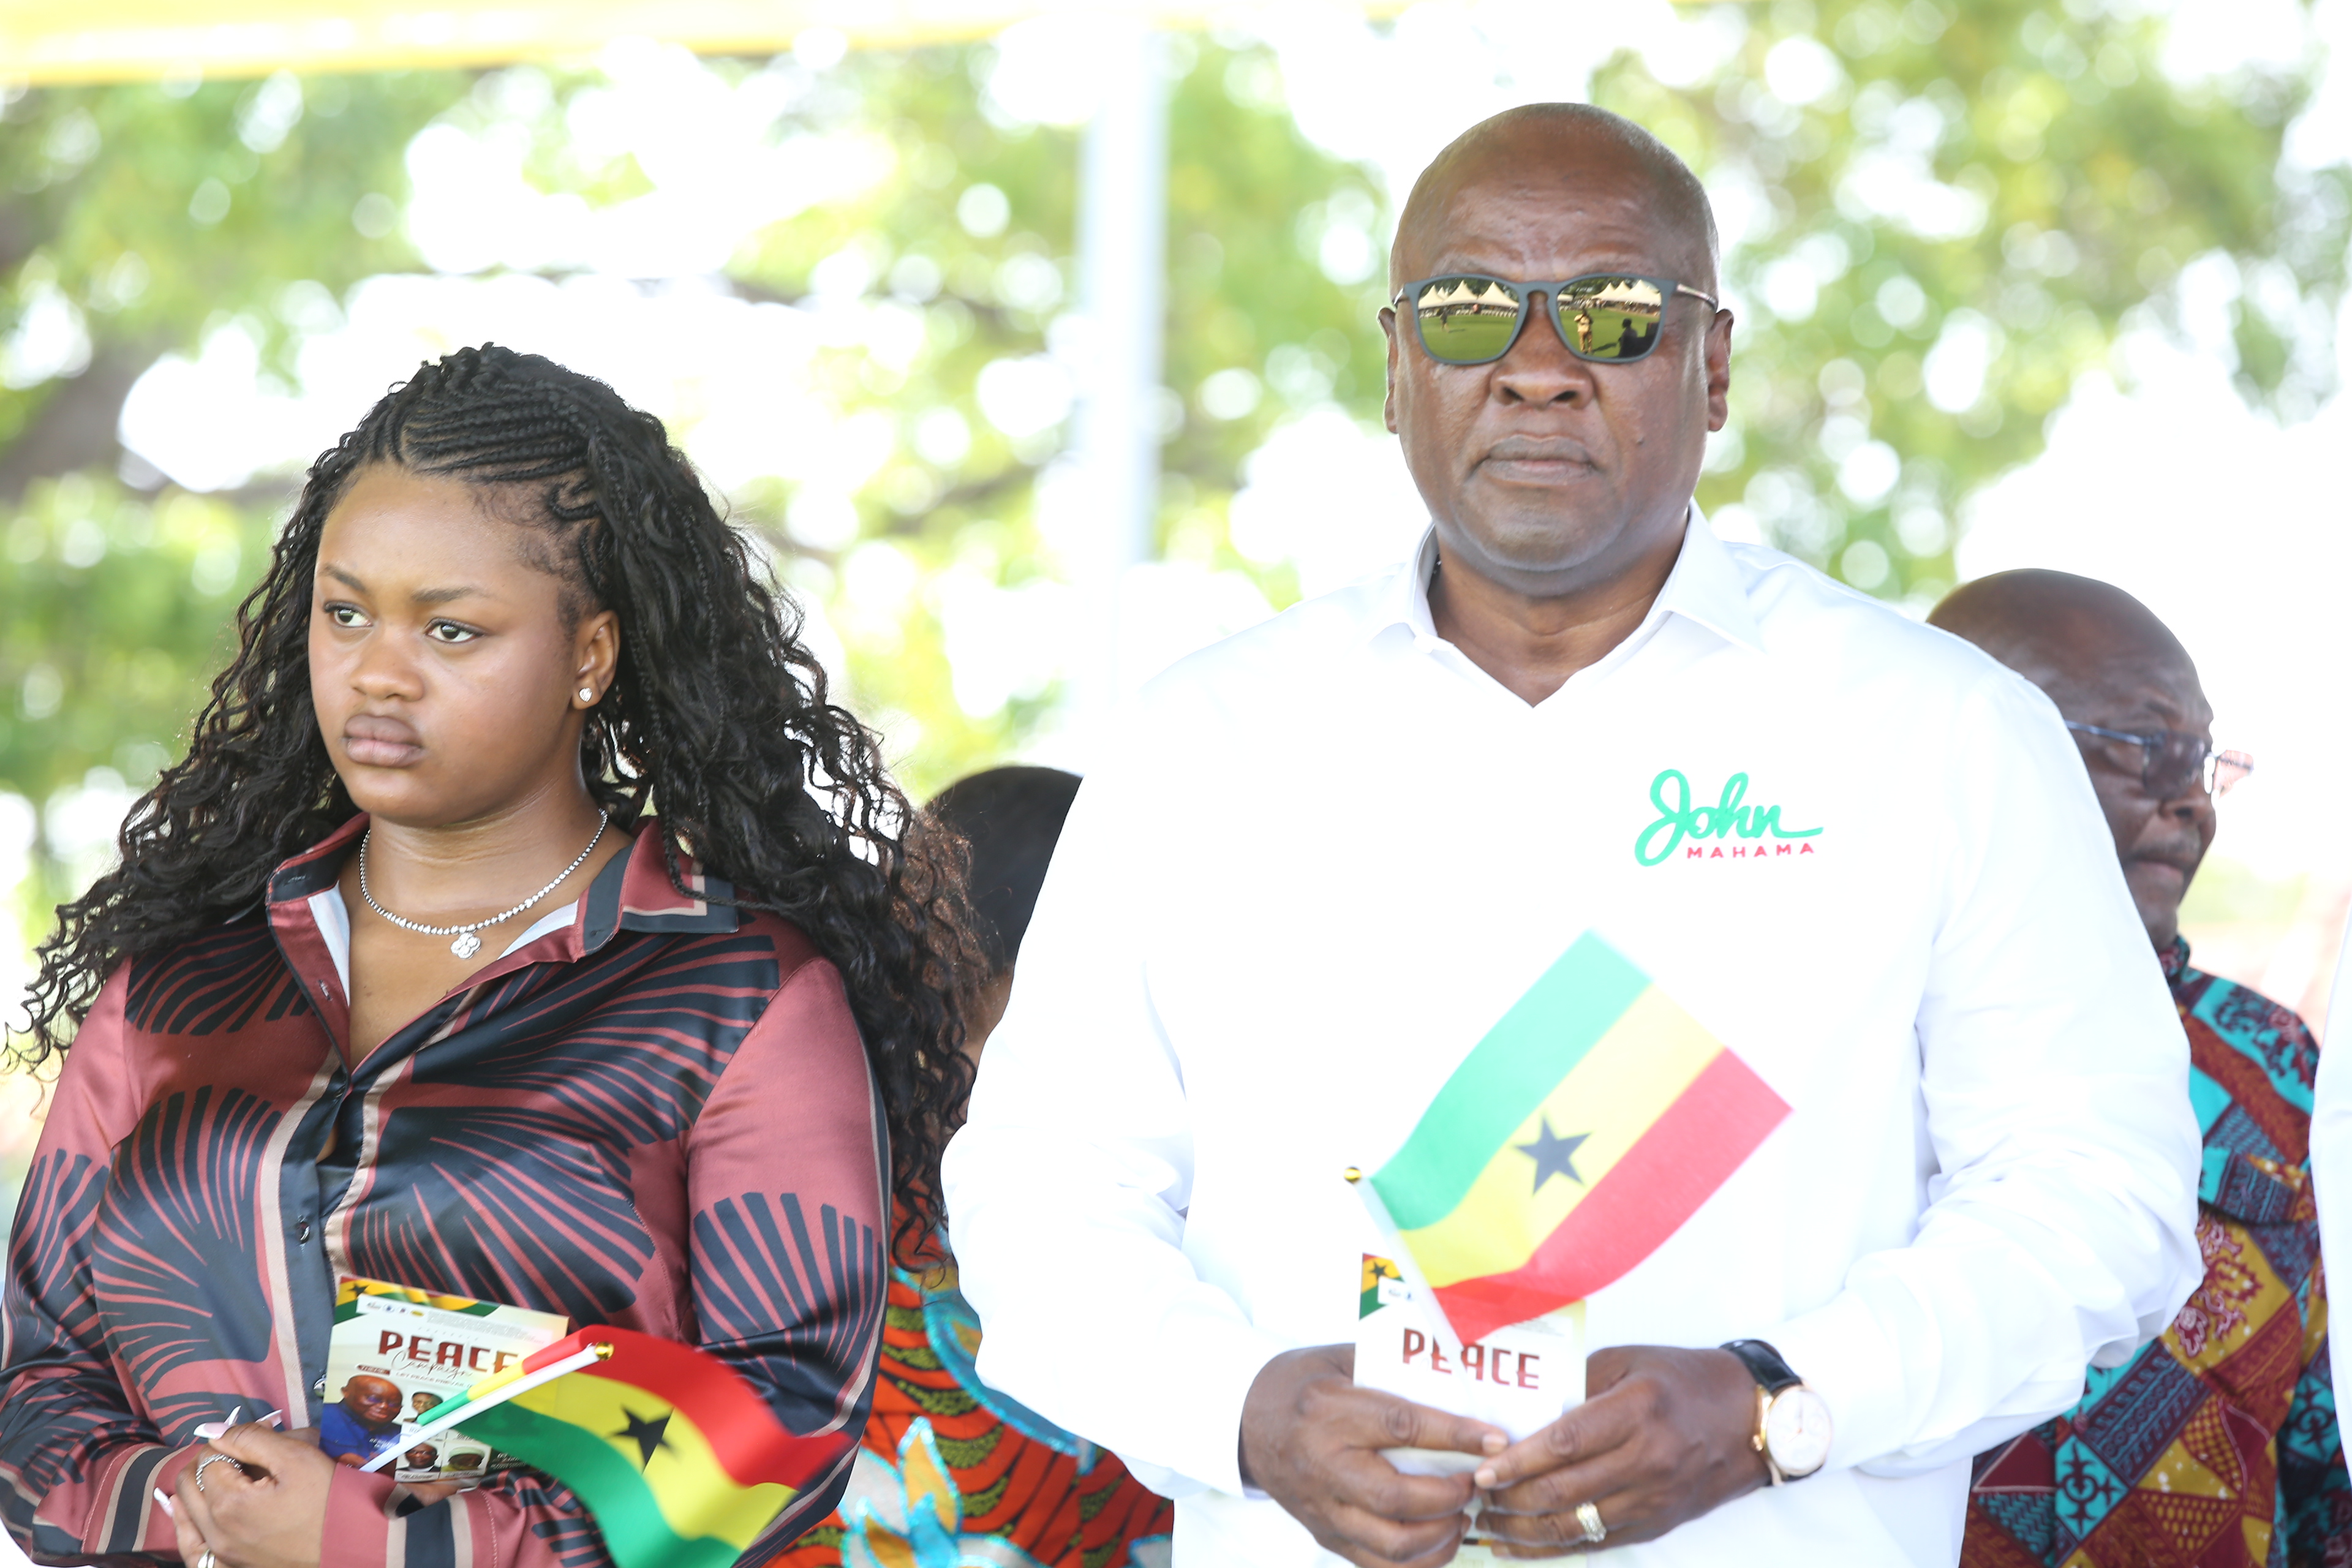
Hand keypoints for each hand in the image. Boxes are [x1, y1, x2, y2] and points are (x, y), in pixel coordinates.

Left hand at [173, 1423, 336, 1567]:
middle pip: (190, 1484)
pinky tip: (182, 1510)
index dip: (229, 1442)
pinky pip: (192, 1550)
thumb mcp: (296, 1457)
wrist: (351, 1543)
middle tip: (239, 1453)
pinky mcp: (230, 1566)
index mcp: (229, 1503)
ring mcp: (221, 1554)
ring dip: (193, 1487)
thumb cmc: (328, 1498)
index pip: (209, 1458)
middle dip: (209, 1461)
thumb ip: (250, 1438)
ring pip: (185, 1512)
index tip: (253, 1439)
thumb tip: (210, 1429)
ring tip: (214, 1472)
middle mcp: (216, 1532)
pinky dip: (185, 1526)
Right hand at [1239, 1344, 1508, 1567]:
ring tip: (1462, 1513)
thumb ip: (1391, 1370)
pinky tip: (1442, 1537)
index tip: (1494, 1439)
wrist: (1245, 1421)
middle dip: (1449, 1496)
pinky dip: (1420, 1561)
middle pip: (1397, 1498)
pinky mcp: (1326, 1536)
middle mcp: (1324, 1466)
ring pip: (1392, 1544)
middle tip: (1476, 1481)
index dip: (1455, 1435)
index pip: (1402, 1427)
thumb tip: (1459, 1378)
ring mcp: (1324, 1509)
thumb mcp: (1341, 1359)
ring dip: (1441, 1535)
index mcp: (1329, 1413)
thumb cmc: (1301, 1384)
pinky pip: (1379, 1565)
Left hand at [1472, 1346, 1767, 1557]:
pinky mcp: (1657, 1523)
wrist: (1749, 1417)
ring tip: (1487, 1524)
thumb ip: (1576, 1384)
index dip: (1518, 1461)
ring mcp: (1654, 1499)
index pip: (1565, 1442)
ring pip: (1576, 1526)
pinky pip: (1596, 1544)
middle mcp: (1648, 1459)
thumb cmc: (1682, 1381)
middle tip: (1474, 1497)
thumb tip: (1523, 1413)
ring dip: (1524, 1530)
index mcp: (1637, 1410)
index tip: (1484, 1470)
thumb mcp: (1628, 1362)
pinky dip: (1553, 1548)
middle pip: (1564, 1491)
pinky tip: (1520, 1545)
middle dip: (1510, 1500)